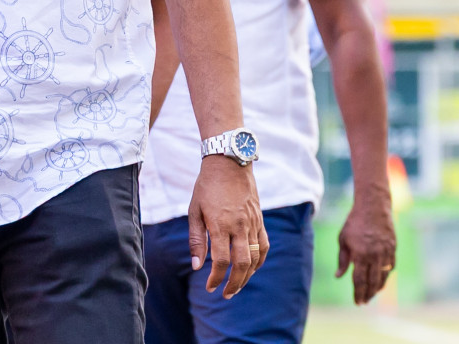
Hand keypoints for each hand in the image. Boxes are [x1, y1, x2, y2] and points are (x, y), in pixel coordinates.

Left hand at [188, 156, 268, 299]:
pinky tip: (251, 269)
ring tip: (237, 286)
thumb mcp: (194, 210)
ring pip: (255, 258)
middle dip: (234, 284)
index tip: (210, 287)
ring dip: (247, 276)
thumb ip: (197, 239)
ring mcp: (252, 224)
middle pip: (242, 264)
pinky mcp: (260, 221)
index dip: (216, 278)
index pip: (221, 260)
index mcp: (220, 224)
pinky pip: (264, 247)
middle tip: (225, 295)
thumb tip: (197, 266)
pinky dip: (259, 261)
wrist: (229, 164)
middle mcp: (239, 226)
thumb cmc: (206, 187)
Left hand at [336, 189, 395, 304]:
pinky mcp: (393, 249)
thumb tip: (338, 276)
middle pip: (372, 282)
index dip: (358, 293)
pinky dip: (386, 277)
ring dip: (377, 288)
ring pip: (383, 277)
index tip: (357, 302)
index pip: (359, 280)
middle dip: (368, 294)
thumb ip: (343, 260)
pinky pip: (390, 268)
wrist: (373, 208)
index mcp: (360, 254)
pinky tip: (381, 282)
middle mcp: (374, 256)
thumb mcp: (343, 240)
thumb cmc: (354, 223)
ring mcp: (386, 253)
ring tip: (371, 295)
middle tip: (364, 302)